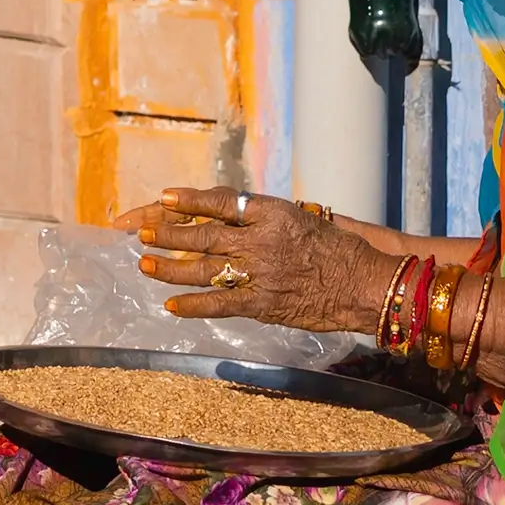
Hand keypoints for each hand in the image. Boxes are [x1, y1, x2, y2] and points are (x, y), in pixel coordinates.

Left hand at [117, 186, 397, 334]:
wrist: (363, 284)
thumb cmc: (340, 251)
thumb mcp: (303, 220)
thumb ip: (267, 218)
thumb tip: (232, 216)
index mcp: (272, 213)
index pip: (222, 202)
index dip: (190, 200)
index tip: (164, 198)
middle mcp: (260, 240)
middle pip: (204, 235)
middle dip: (168, 234)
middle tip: (141, 233)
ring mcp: (258, 272)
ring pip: (203, 269)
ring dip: (170, 268)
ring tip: (145, 264)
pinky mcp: (261, 303)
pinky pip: (218, 304)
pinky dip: (192, 305)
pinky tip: (170, 306)